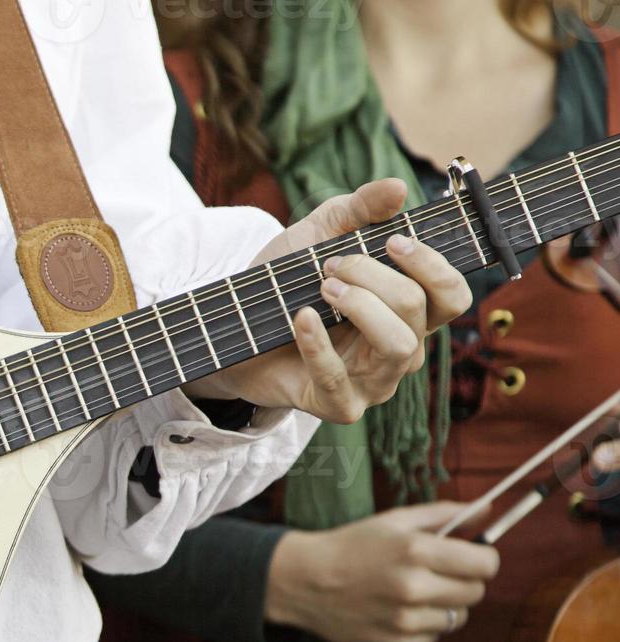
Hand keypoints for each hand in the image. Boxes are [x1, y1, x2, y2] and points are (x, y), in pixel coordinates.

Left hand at [184, 179, 472, 422]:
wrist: (235, 328)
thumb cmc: (286, 284)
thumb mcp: (319, 235)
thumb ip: (358, 211)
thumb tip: (398, 188)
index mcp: (409, 313)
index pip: (452, 295)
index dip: (432, 266)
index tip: (392, 240)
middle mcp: (401, 350)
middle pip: (418, 311)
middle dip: (375, 278)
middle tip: (331, 265)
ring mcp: (374, 383)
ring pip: (396, 345)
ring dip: (360, 307)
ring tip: (323, 288)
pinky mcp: (339, 406)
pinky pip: (338, 377)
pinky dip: (317, 342)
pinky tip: (299, 316)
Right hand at [264, 502, 499, 641]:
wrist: (303, 581)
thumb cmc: (351, 545)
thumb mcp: (394, 520)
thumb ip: (445, 514)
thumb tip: (487, 510)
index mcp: (417, 551)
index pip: (486, 565)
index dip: (481, 559)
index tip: (468, 558)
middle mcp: (414, 588)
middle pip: (476, 592)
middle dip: (462, 581)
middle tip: (435, 574)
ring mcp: (404, 621)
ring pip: (457, 618)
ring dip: (442, 606)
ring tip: (412, 594)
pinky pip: (432, 637)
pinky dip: (422, 626)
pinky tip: (397, 612)